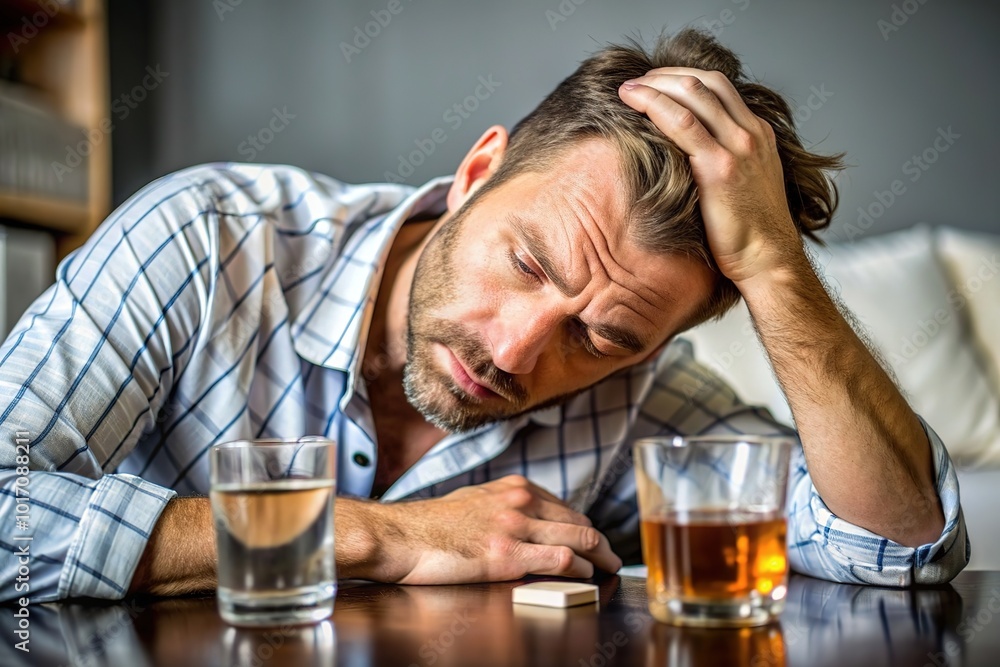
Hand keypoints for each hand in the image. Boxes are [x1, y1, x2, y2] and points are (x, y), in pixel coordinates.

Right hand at [384, 475, 621, 582]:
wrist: (402, 537)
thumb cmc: (432, 524)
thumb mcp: (476, 500)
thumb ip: (506, 506)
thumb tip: (528, 519)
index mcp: (515, 487)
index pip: (566, 507)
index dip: (585, 527)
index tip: (593, 542)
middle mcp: (521, 501)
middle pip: (581, 521)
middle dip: (602, 543)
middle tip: (612, 558)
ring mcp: (516, 527)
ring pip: (580, 538)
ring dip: (602, 557)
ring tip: (611, 569)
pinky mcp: (509, 556)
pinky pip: (561, 560)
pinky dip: (581, 570)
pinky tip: (587, 578)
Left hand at [617, 67, 804, 283]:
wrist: (767, 258)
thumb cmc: (750, 231)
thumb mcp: (746, 183)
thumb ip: (725, 159)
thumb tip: (687, 155)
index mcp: (758, 133)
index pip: (719, 86)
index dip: (682, 77)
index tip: (655, 82)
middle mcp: (750, 133)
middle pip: (704, 81)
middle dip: (665, 76)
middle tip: (637, 82)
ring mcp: (737, 147)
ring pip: (692, 94)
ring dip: (655, 86)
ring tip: (628, 89)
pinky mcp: (719, 167)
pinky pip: (682, 124)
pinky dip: (654, 107)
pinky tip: (634, 105)